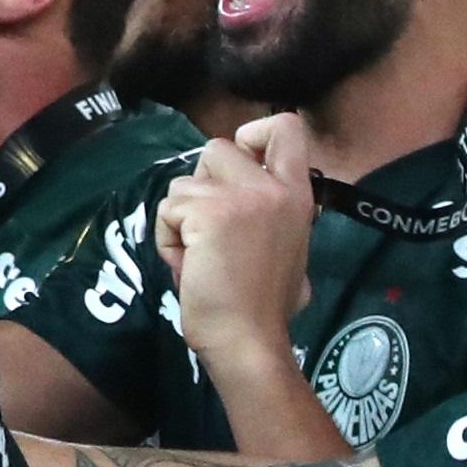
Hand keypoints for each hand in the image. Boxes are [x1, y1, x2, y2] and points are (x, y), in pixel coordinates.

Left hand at [155, 120, 317, 370]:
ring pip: (185, 180)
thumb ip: (274, 215)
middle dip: (203, 183)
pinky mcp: (208, 211)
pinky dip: (168, 238)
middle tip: (209, 227)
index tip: (244, 160)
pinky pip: (168, 208)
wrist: (249, 339)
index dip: (254, 132)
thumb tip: (252, 208)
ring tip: (201, 255)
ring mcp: (242, 197)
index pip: (287, 127)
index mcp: (298, 196)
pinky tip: (189, 265)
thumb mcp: (290, 249)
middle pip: (218, 146)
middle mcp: (273, 188)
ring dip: (182, 217)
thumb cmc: (265, 305)